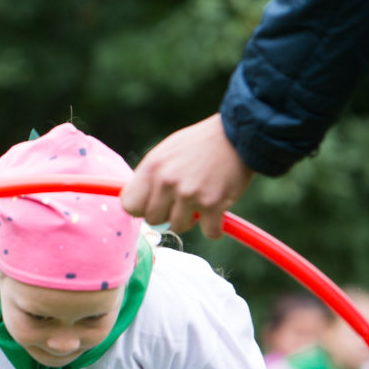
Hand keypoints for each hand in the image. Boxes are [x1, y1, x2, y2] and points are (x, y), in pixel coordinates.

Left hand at [120, 113, 254, 239]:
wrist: (239, 135)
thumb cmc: (200, 144)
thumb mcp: (164, 152)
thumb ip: (149, 177)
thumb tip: (134, 204)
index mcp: (151, 168)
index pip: (129, 205)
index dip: (141, 208)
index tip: (153, 204)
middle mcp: (167, 182)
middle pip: (153, 220)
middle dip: (167, 214)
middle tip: (182, 201)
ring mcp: (189, 194)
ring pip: (178, 227)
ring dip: (190, 220)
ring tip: (200, 201)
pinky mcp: (213, 204)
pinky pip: (209, 232)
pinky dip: (215, 227)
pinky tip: (218, 213)